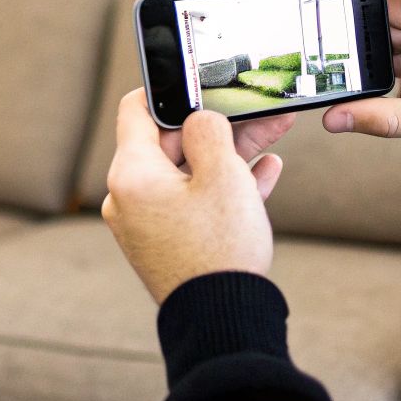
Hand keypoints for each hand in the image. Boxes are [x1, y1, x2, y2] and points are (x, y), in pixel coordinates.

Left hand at [102, 89, 291, 302]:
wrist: (222, 320)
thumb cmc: (220, 249)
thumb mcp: (222, 172)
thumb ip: (209, 130)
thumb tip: (200, 117)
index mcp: (130, 174)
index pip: (137, 109)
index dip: (168, 90)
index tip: (198, 81)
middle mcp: (128, 198)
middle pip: (170, 143)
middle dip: (216, 124)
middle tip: (254, 110)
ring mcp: (147, 224)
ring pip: (188, 173)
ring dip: (228, 154)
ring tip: (272, 135)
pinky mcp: (167, 244)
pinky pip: (192, 204)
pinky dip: (222, 187)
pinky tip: (264, 173)